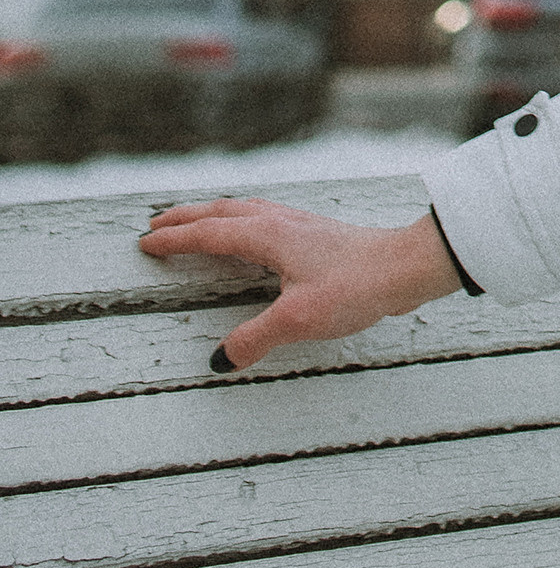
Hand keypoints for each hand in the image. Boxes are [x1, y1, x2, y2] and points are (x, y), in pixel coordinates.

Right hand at [138, 200, 461, 369]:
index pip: (210, 233)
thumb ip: (255, 338)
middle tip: (156, 223)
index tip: (146, 242)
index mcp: (268, 235)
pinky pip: (264, 215)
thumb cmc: (356, 287)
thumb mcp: (299, 320)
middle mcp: (280, 222)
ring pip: (244, 208)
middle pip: (222, 211)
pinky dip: (241, 216)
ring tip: (194, 219)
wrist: (405, 266)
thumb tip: (220, 359)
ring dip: (213, 213)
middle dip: (186, 217)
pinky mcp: (315, 233)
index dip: (175, 239)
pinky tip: (252, 229)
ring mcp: (300, 223)